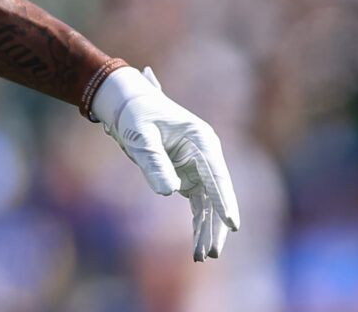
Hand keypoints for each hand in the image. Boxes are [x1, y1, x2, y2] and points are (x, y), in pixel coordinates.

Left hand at [92, 66, 241, 260]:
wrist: (125, 101)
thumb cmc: (133, 112)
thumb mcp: (139, 134)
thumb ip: (153, 160)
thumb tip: (169, 191)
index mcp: (201, 139)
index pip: (217, 174)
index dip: (224, 199)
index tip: (231, 224)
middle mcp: (206, 154)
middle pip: (218, 194)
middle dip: (217, 224)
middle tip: (212, 252)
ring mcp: (199, 167)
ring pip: (210, 204)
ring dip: (208, 230)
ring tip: (204, 256)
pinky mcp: (189, 177)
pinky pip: (198, 205)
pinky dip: (198, 224)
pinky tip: (198, 247)